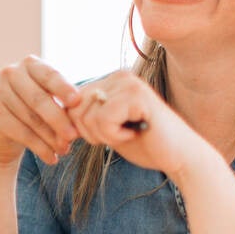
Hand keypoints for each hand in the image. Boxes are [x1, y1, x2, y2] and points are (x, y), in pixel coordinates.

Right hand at [0, 56, 81, 166]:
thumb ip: (65, 100)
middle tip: (74, 136)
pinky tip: (51, 157)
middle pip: (38, 99)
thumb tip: (85, 111)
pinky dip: (39, 147)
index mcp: (30, 64)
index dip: (63, 88)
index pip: (49, 75)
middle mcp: (11, 73)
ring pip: (30, 118)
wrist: (4, 130)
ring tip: (64, 149)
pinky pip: (21, 133)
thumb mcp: (50, 98)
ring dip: (50, 137)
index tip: (77, 101)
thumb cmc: (35, 110)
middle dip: (58, 119)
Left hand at [67, 70, 208, 180]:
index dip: (81, 127)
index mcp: (111, 81)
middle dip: (90, 132)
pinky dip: (115, 135)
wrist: (180, 157)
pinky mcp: (136, 95)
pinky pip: (102, 120)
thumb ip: (85, 117)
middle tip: (120, 134)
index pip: (71, 103)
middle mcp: (119, 76)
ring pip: (87, 115)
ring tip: (130, 132)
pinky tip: (135, 133)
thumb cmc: (145, 144)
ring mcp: (128, 82)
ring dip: (105, 135)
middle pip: (75, 108)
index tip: (107, 135)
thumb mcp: (106, 128)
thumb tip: (54, 113)